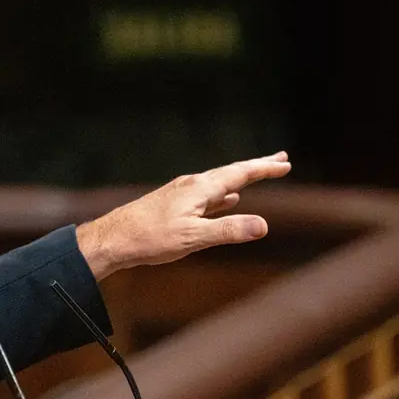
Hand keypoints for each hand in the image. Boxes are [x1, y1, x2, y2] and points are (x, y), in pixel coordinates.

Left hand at [76, 152, 290, 280]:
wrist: (113, 239)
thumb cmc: (149, 239)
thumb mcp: (193, 238)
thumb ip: (228, 230)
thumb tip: (264, 225)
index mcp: (199, 188)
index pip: (240, 173)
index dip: (264, 169)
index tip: (285, 164)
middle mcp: (192, 184)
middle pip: (231, 172)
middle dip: (257, 166)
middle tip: (281, 159)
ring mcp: (181, 193)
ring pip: (220, 182)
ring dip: (242, 179)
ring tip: (256, 175)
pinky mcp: (174, 204)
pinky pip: (207, 195)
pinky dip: (224, 194)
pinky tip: (228, 199)